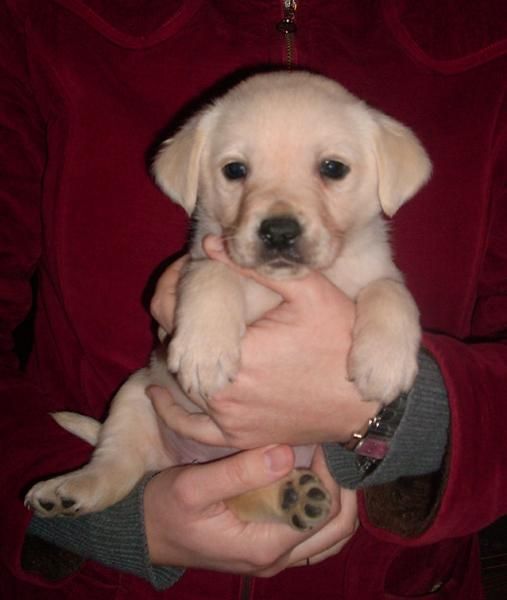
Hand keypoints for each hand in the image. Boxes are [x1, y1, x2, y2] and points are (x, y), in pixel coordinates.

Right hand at [143, 442, 355, 574]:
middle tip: (329, 449)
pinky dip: (320, 510)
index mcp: (265, 545)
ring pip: (331, 535)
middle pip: (338, 527)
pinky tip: (307, 481)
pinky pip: (313, 536)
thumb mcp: (194, 488)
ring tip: (324, 464)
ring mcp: (274, 558)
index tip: (321, 441)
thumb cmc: (165, 509)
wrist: (145, 534)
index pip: (323, 510)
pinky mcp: (267, 549)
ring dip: (335, 499)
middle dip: (342, 487)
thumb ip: (240, 472)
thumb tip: (287, 453)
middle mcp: (277, 558)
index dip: (330, 474)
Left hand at [152, 235, 379, 448]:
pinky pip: (191, 429)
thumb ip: (257, 267)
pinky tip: (160, 393)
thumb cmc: (342, 342)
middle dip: (176, 326)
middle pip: (177, 352)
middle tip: (176, 302)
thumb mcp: (310, 293)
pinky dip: (172, 412)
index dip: (176, 293)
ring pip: (181, 386)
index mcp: (238, 354)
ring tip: (178, 334)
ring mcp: (230, 420)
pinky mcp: (238, 437)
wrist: (365, 403)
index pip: (181, 320)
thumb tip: (210, 245)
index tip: (181, 278)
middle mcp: (224, 393)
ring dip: (177, 360)